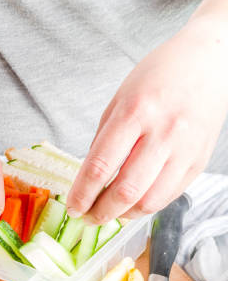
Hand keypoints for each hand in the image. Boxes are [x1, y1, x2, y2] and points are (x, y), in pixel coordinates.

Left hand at [67, 17, 227, 222]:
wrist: (207, 63)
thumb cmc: (159, 77)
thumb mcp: (120, 100)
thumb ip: (103, 140)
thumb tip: (88, 179)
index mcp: (135, 112)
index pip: (101, 166)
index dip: (83, 194)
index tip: (73, 207)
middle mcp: (162, 133)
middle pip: (125, 190)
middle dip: (101, 212)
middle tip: (88, 217)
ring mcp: (184, 150)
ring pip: (149, 201)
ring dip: (124, 215)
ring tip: (110, 213)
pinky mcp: (198, 162)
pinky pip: (168, 196)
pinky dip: (146, 206)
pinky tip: (133, 204)